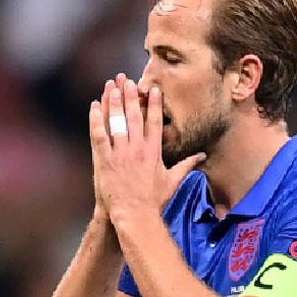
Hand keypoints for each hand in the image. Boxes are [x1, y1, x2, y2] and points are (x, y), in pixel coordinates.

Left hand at [89, 78, 205, 227]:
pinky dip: (96, 121)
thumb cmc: (155, 201)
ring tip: (112, 87)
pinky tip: (93, 107)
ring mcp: (120, 155)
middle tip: (129, 81)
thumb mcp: (173, 181)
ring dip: (114, 103)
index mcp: (154, 152)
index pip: (155, 122)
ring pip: (116, 123)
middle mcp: (137, 150)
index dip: (154, 105)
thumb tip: (203, 156)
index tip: (154, 90)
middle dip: (132, 97)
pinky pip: (99, 136)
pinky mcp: (106, 162)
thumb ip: (187, 165)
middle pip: (134, 117)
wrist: (135, 216)